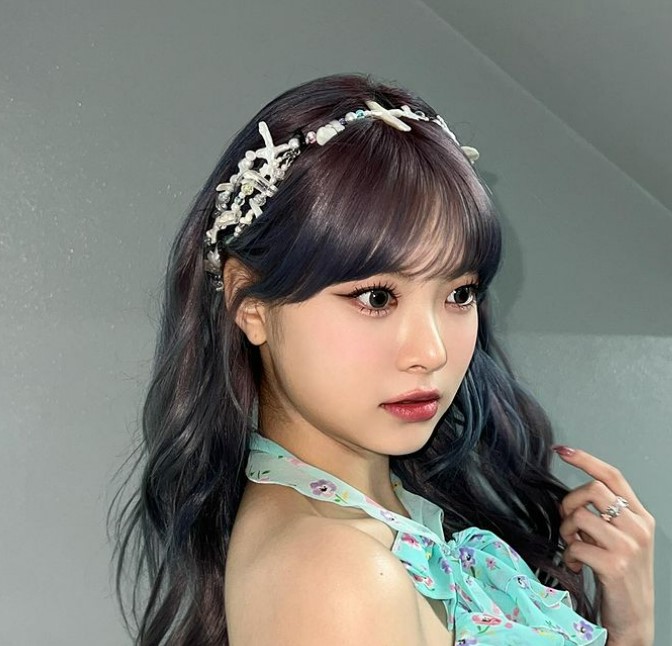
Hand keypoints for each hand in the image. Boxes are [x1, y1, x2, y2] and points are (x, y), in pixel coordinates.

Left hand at [552, 445, 654, 645]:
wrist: (634, 619)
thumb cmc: (620, 575)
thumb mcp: (620, 539)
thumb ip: (604, 515)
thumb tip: (571, 498)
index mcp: (640, 516)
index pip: (612, 475)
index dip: (585, 459)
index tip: (561, 449)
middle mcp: (639, 527)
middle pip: (592, 489)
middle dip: (569, 503)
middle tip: (568, 524)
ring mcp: (629, 546)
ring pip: (580, 516)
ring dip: (567, 531)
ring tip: (573, 547)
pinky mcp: (615, 565)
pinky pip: (576, 545)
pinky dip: (569, 555)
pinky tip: (577, 565)